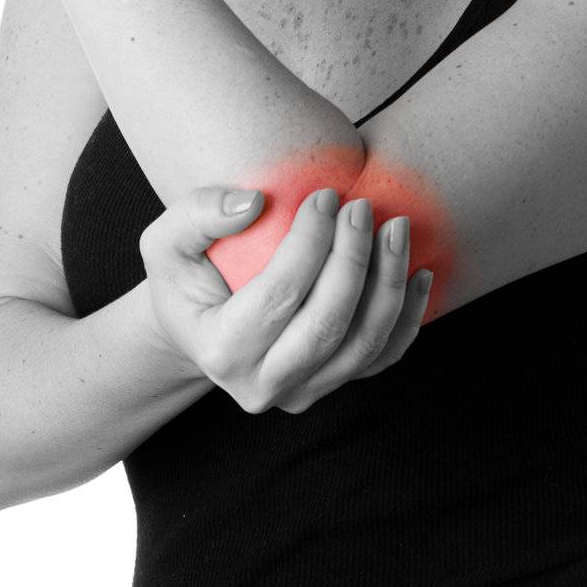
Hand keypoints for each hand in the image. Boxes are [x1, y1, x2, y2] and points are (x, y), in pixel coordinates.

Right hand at [139, 185, 433, 413]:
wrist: (200, 326)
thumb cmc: (186, 277)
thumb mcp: (167, 241)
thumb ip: (199, 214)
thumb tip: (254, 202)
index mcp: (221, 351)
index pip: (278, 296)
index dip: (310, 243)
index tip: (326, 195)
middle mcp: (264, 384)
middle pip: (327, 326)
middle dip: (355, 260)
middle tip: (363, 207)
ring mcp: (304, 391)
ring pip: (364, 346)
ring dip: (389, 285)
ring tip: (397, 230)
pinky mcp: (334, 385)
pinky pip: (383, 358)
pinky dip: (408, 317)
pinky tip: (420, 273)